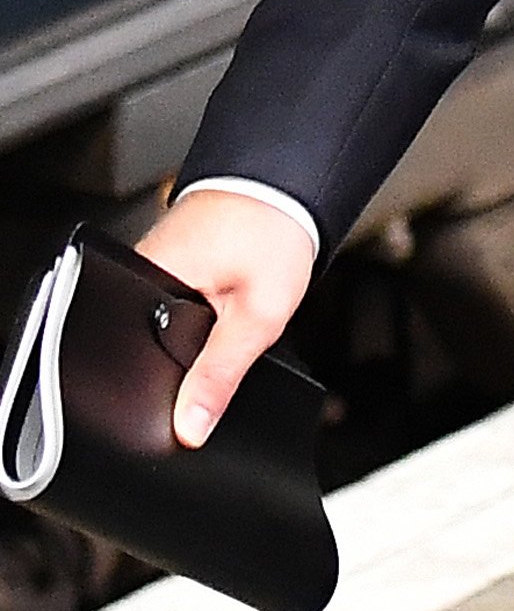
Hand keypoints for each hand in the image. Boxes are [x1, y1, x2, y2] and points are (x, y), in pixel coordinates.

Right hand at [138, 189, 316, 447]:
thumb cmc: (274, 231)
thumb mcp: (258, 314)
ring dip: (187, 342)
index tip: (194, 403)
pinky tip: (217, 308)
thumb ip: (222, 373)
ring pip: (155, 333)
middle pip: (140, 350)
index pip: (128, 362)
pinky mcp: (163, 269)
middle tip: (225, 334)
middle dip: (179, 366)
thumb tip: (190, 425)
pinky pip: (166, 312)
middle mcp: (133, 276)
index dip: (162, 392)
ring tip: (225, 313)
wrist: (287, 185)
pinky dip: (191, 321)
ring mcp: (146, 270)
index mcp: (141, 284)